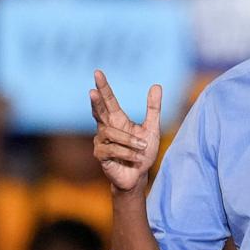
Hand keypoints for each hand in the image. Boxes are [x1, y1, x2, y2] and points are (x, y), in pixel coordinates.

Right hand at [90, 70, 161, 192]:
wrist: (138, 176)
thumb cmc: (143, 152)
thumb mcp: (152, 129)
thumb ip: (153, 108)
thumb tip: (156, 85)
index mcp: (117, 119)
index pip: (108, 100)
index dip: (103, 87)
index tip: (98, 73)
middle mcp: (105, 128)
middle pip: (99, 110)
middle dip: (97, 101)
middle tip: (92, 91)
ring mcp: (100, 141)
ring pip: (112, 134)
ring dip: (130, 141)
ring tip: (142, 147)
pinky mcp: (100, 155)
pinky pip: (113, 149)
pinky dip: (128, 153)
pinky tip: (136, 158)